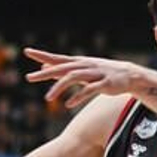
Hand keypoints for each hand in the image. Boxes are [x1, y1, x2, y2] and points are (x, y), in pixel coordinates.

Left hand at [24, 48, 143, 108]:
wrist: (130, 75)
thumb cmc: (102, 73)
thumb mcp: (81, 70)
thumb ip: (63, 69)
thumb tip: (44, 67)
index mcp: (78, 62)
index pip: (57, 58)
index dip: (42, 55)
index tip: (27, 52)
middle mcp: (85, 65)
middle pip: (62, 67)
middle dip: (45, 73)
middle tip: (29, 78)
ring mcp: (95, 73)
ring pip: (74, 77)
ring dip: (60, 87)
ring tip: (48, 98)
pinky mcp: (105, 84)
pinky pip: (90, 90)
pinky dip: (78, 97)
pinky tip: (68, 104)